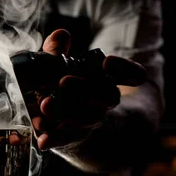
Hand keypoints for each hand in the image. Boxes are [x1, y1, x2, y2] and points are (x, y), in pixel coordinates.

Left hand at [34, 29, 146, 149]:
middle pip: (108, 96)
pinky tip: (42, 140)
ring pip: (88, 118)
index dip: (125, 69)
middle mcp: (104, 102)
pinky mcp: (74, 137)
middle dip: (87, 88)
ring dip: (67, 112)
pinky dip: (54, 139)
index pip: (133, 74)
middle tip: (64, 81)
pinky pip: (67, 140)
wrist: (69, 126)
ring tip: (46, 104)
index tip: (107, 62)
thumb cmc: (65, 89)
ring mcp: (91, 121)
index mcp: (108, 81)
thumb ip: (58, 51)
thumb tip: (61, 35)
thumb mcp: (60, 67)